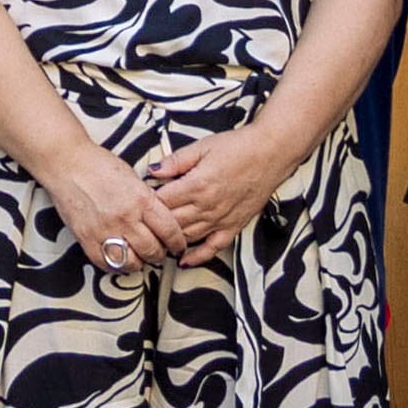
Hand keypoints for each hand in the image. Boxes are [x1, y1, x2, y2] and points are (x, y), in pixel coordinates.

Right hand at [39, 137, 194, 279]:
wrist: (66, 163)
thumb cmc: (98, 165)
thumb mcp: (133, 177)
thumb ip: (147, 200)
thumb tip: (159, 219)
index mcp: (141, 200)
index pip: (170, 231)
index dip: (178, 242)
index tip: (178, 245)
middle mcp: (125, 218)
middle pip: (153, 250)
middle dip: (160, 254)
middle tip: (159, 252)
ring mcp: (105, 230)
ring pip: (132, 262)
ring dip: (139, 262)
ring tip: (139, 257)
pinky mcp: (86, 238)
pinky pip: (106, 263)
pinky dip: (116, 265)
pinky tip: (120, 258)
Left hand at [145, 121, 303, 263]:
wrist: (270, 153)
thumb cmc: (238, 148)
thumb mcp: (201, 147)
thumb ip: (175, 161)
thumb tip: (153, 171)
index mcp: (196, 185)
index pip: (161, 202)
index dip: (146, 203)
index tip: (137, 203)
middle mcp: (207, 206)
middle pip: (171, 222)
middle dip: (154, 224)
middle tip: (141, 224)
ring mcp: (221, 219)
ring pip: (187, 237)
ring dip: (170, 240)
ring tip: (155, 241)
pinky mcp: (234, 226)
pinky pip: (213, 247)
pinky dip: (197, 256)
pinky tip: (184, 260)